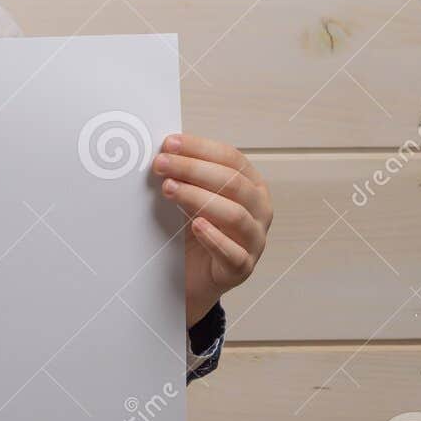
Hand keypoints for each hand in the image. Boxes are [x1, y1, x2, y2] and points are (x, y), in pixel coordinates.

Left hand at [150, 133, 272, 327]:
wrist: (191, 276)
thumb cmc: (192, 230)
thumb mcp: (189, 197)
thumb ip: (183, 175)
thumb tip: (162, 150)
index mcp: (250, 185)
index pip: (231, 158)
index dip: (200, 148)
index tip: (169, 143)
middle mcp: (259, 210)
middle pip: (233, 182)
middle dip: (193, 169)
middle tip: (161, 164)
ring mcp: (254, 240)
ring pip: (235, 215)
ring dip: (198, 198)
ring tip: (169, 190)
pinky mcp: (242, 268)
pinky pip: (234, 253)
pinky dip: (214, 238)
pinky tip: (196, 226)